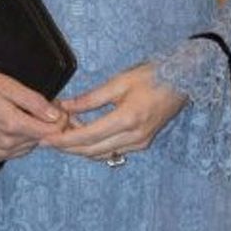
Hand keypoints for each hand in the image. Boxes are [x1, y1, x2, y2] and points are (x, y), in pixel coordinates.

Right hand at [0, 65, 68, 161]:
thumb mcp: (8, 85)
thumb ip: (35, 102)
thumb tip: (57, 115)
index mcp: (12, 125)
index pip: (53, 131)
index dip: (60, 118)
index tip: (56, 105)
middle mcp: (5, 144)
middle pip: (42, 139)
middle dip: (46, 123)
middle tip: (38, 105)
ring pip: (30, 146)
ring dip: (32, 131)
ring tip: (20, 112)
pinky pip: (16, 151)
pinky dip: (19, 139)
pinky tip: (10, 124)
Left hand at [42, 63, 186, 160]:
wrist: (184, 81)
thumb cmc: (153, 76)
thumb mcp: (119, 82)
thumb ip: (90, 98)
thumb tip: (64, 107)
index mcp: (127, 120)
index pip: (87, 137)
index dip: (64, 140)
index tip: (45, 140)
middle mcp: (134, 137)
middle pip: (92, 150)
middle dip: (68, 147)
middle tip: (48, 139)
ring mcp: (140, 143)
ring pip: (101, 153)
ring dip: (81, 147)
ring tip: (64, 134)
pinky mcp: (143, 144)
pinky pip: (112, 151)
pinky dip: (95, 146)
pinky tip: (84, 134)